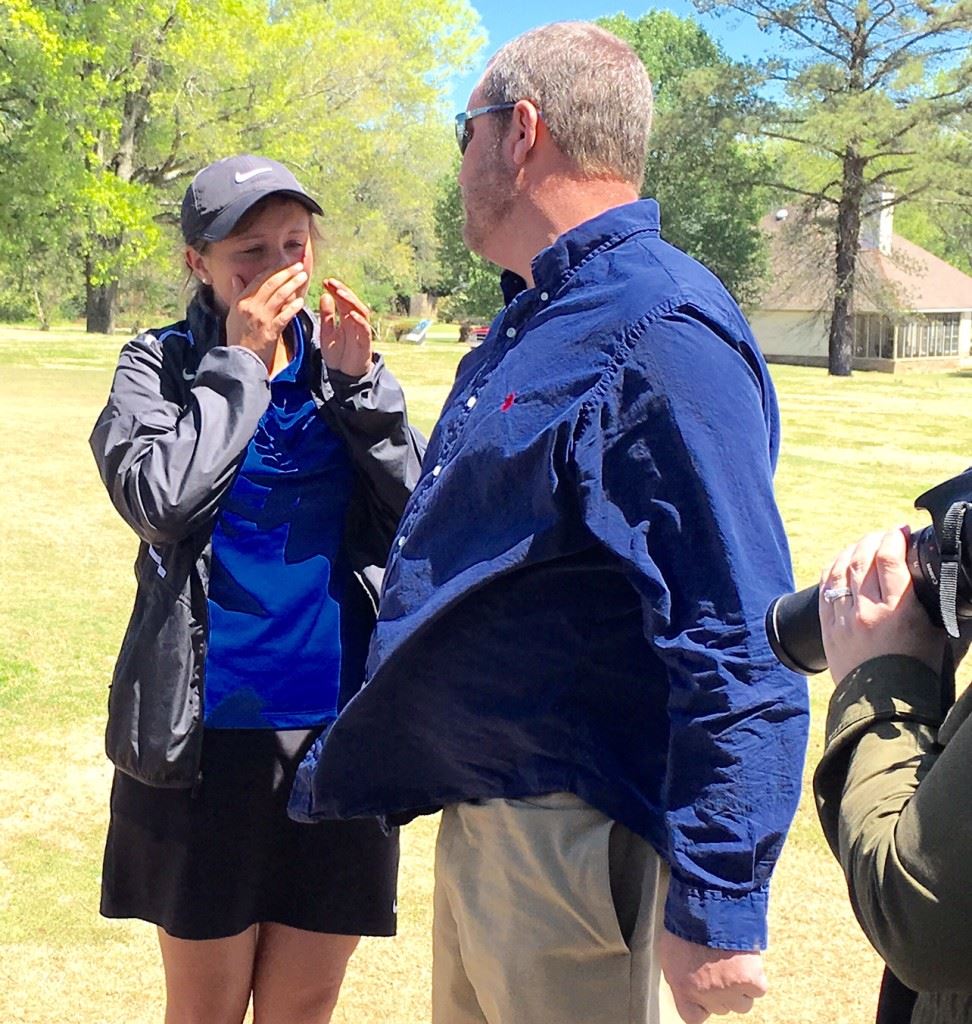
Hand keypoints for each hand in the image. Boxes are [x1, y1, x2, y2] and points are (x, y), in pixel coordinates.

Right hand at [225, 261, 307, 370]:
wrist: (240, 359)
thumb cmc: (237, 338)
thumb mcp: (232, 314)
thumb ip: (237, 294)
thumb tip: (236, 277)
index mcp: (242, 301)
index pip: (259, 280)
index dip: (273, 269)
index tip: (284, 262)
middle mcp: (252, 307)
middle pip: (271, 284)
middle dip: (286, 272)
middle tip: (298, 265)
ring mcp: (262, 319)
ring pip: (280, 296)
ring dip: (293, 284)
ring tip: (303, 276)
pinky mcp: (271, 331)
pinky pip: (284, 316)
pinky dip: (293, 307)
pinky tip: (301, 301)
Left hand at [320, 278, 373, 377]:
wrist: (344, 376)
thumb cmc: (338, 354)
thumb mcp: (327, 332)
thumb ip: (327, 316)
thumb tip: (325, 295)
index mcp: (346, 319)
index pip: (343, 300)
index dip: (335, 290)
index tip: (325, 282)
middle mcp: (356, 322)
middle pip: (352, 302)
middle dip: (342, 291)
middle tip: (331, 282)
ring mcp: (361, 332)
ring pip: (361, 312)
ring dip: (351, 301)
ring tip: (340, 292)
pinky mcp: (365, 343)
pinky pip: (365, 329)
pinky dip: (359, 321)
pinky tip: (351, 313)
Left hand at [659, 929, 766, 1022]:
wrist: (708, 904)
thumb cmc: (686, 921)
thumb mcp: (670, 949)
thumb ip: (679, 973)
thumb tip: (685, 981)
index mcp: (682, 986)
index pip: (692, 1016)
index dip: (702, 1006)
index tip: (705, 995)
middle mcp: (705, 993)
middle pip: (721, 1007)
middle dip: (722, 990)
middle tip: (720, 965)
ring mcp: (729, 989)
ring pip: (743, 1004)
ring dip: (741, 986)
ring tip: (734, 961)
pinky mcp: (750, 980)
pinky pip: (758, 989)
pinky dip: (756, 976)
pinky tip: (747, 958)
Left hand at [819, 527, 944, 682]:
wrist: (885, 709)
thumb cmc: (920, 674)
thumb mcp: (939, 636)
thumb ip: (941, 608)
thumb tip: (952, 590)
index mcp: (897, 610)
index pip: (889, 559)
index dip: (895, 538)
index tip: (902, 531)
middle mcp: (866, 610)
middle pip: (862, 558)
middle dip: (874, 540)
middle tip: (885, 536)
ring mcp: (843, 619)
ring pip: (840, 570)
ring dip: (852, 550)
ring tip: (864, 545)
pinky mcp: (827, 628)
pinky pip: (825, 588)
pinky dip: (833, 569)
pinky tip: (841, 562)